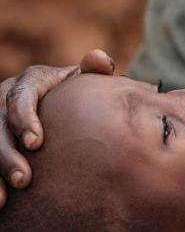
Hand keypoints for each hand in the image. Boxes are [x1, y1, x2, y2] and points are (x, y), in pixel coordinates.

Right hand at [0, 49, 114, 206]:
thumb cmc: (78, 92)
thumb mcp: (84, 79)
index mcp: (32, 80)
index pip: (22, 97)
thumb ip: (94, 69)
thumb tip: (99, 59)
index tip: (36, 143)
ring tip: (7, 195)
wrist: (66, 102)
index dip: (25, 118)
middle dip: (7, 153)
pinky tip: (1, 200)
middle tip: (25, 178)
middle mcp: (8, 95)